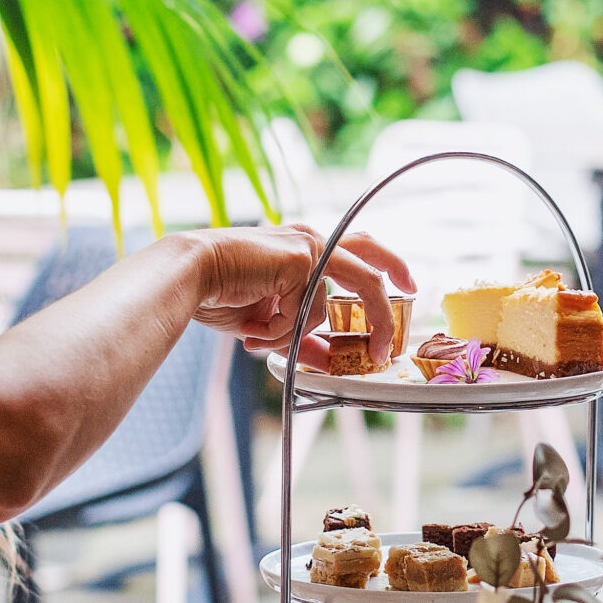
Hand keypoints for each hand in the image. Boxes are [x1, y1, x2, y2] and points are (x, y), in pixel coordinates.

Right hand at [183, 225, 415, 369]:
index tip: (402, 284)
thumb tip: (327, 362)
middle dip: (395, 274)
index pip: (356, 250)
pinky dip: (279, 331)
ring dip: (296, 333)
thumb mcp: (269, 322)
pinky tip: (251, 326)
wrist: (190, 276)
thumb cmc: (220, 292)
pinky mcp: (300, 260)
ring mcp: (307, 248)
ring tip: (258, 335)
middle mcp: (311, 240)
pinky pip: (306, 314)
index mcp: (305, 246)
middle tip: (412, 291)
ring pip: (332, 304)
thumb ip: (301, 337)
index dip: (382, 267)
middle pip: (370, 257)